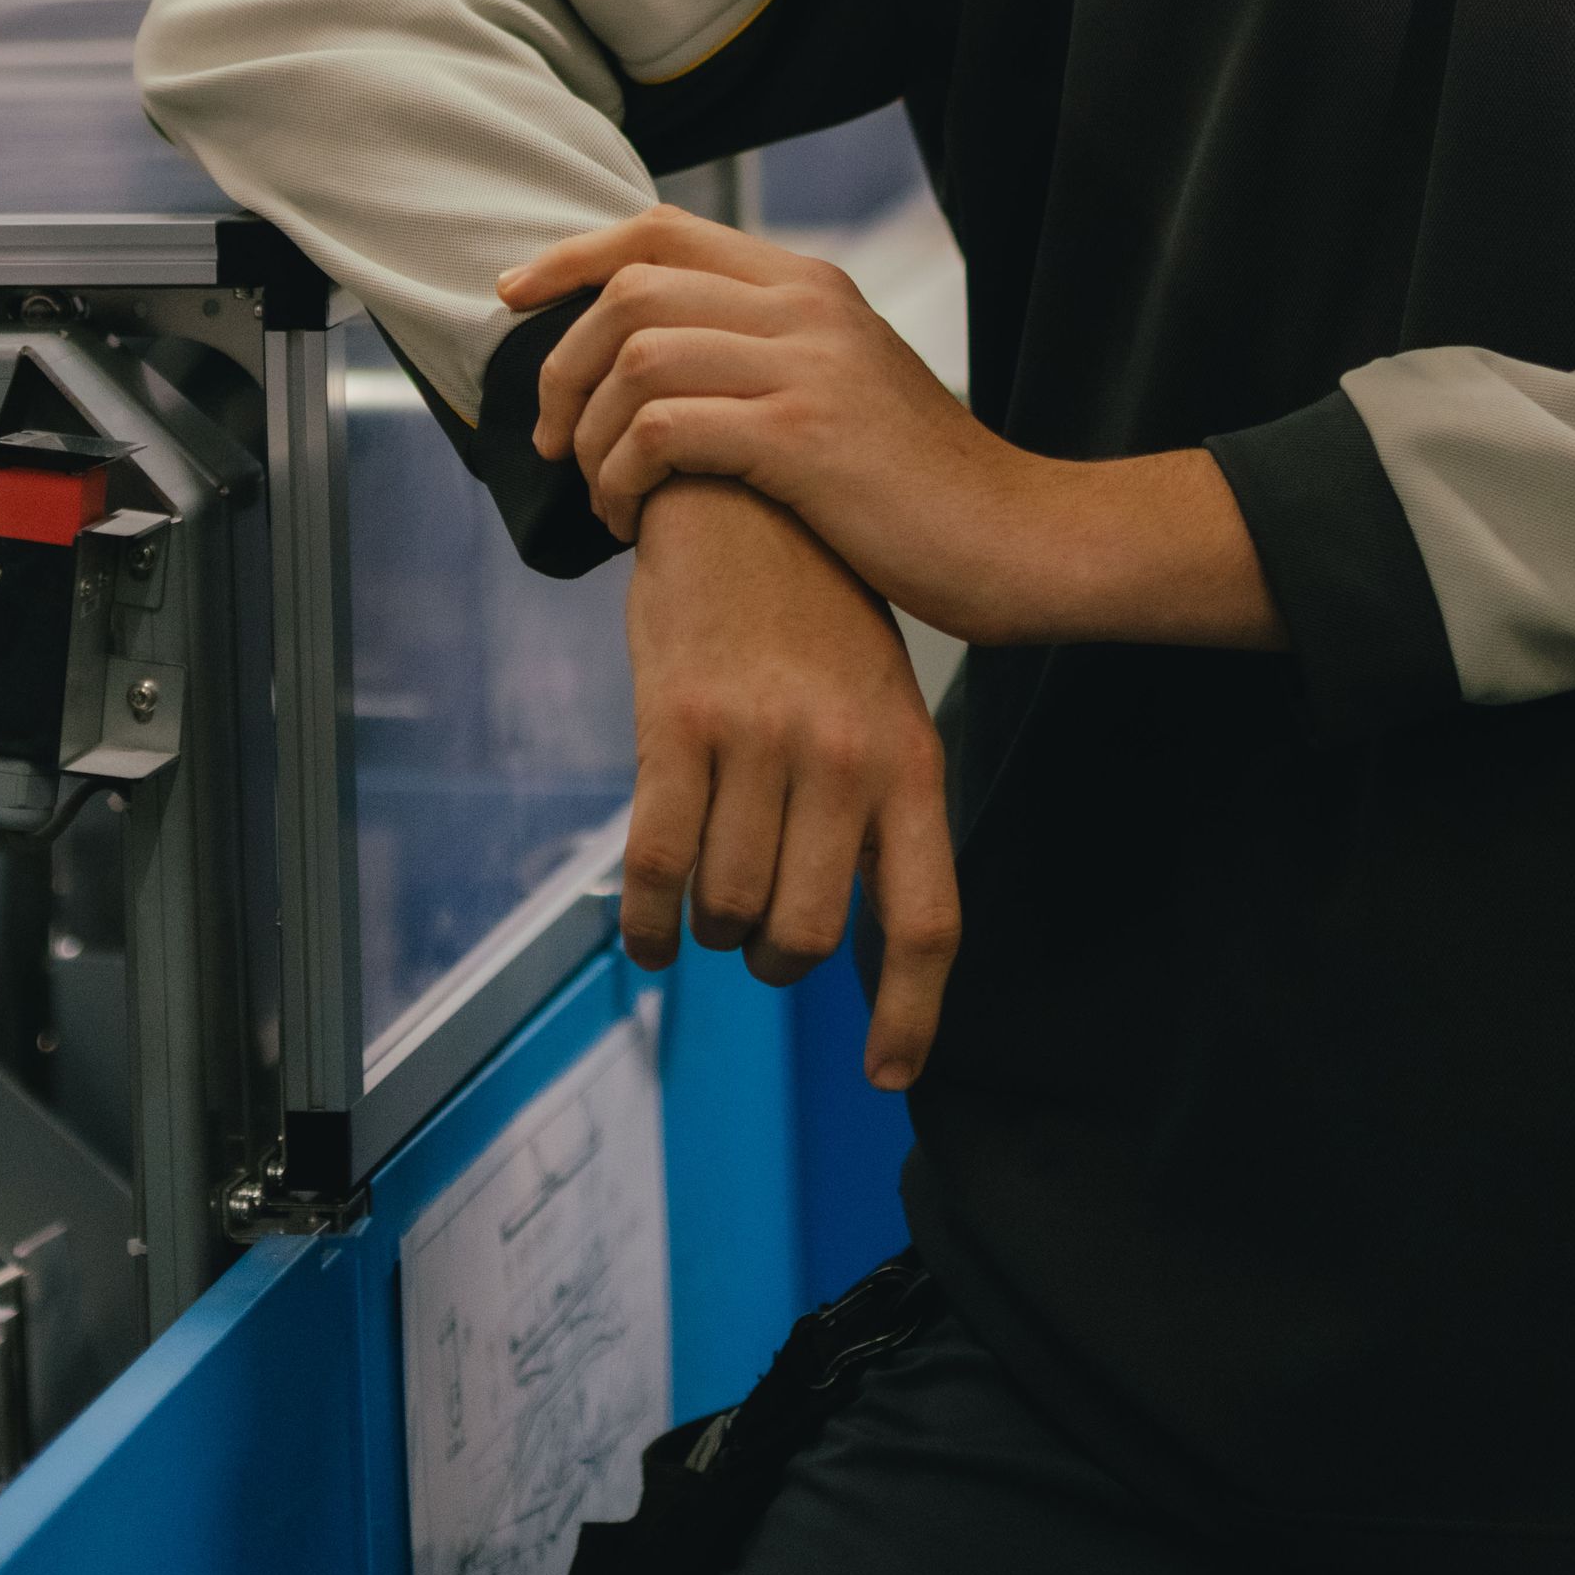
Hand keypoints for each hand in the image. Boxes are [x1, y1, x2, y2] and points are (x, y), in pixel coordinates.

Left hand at [500, 204, 1280, 654]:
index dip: (569, 256)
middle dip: (559, 366)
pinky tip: (635, 521)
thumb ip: (765, 357)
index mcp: (809, 284)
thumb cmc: (919, 491)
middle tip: (549, 442)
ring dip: (589, 434)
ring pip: (634, 359)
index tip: (509, 296)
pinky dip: (623, 477)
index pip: (658, 230)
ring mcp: (806, 365)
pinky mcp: (804, 436)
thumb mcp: (845, 390)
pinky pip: (662, 429)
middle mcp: (805, 305)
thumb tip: (655, 366)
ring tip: (600, 495)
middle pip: (629, 291)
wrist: (1019, 539)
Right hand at [622, 479, 956, 1089]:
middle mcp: (844, 757)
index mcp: (910, 759)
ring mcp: (760, 740)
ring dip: (711, 928)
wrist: (745, 500)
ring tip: (705, 903)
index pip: (927, 921)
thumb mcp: (879, 705)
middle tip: (755, 937)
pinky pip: (657, 865)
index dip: (910, 1016)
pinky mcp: (679, 724)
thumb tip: (863, 937)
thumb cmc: (816, 620)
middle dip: (774, 957)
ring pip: (729, 905)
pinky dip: (647, 923)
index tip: (886, 1075)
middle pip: (809, 935)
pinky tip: (647, 933)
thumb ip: (877, 812)